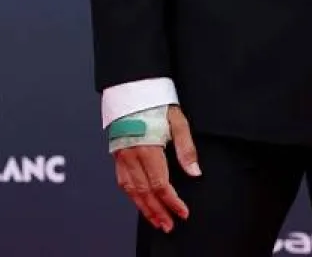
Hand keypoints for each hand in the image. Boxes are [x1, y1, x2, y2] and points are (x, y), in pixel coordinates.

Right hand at [113, 104, 199, 233]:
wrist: (131, 87)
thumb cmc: (156, 102)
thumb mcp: (177, 121)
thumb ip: (186, 148)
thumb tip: (195, 172)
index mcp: (147, 148)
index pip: (160, 184)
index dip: (172, 201)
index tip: (183, 212)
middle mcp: (131, 154)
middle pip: (145, 192)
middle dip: (158, 211)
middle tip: (169, 225)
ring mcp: (121, 155)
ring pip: (131, 190)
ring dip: (144, 208)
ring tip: (156, 220)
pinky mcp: (116, 153)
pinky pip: (122, 180)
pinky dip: (132, 195)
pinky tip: (140, 201)